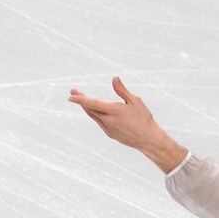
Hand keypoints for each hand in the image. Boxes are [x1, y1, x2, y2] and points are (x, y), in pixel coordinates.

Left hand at [68, 77, 186, 171]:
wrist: (147, 139)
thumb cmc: (143, 118)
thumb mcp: (135, 101)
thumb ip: (122, 90)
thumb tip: (114, 78)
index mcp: (113, 111)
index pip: (92, 104)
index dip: (81, 99)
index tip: (71, 96)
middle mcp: (108, 121)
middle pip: (90, 109)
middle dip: (81, 101)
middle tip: (73, 92)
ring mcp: (107, 128)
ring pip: (93, 116)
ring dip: (87, 107)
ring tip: (82, 100)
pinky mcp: (109, 133)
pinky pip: (99, 122)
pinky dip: (95, 114)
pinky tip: (95, 111)